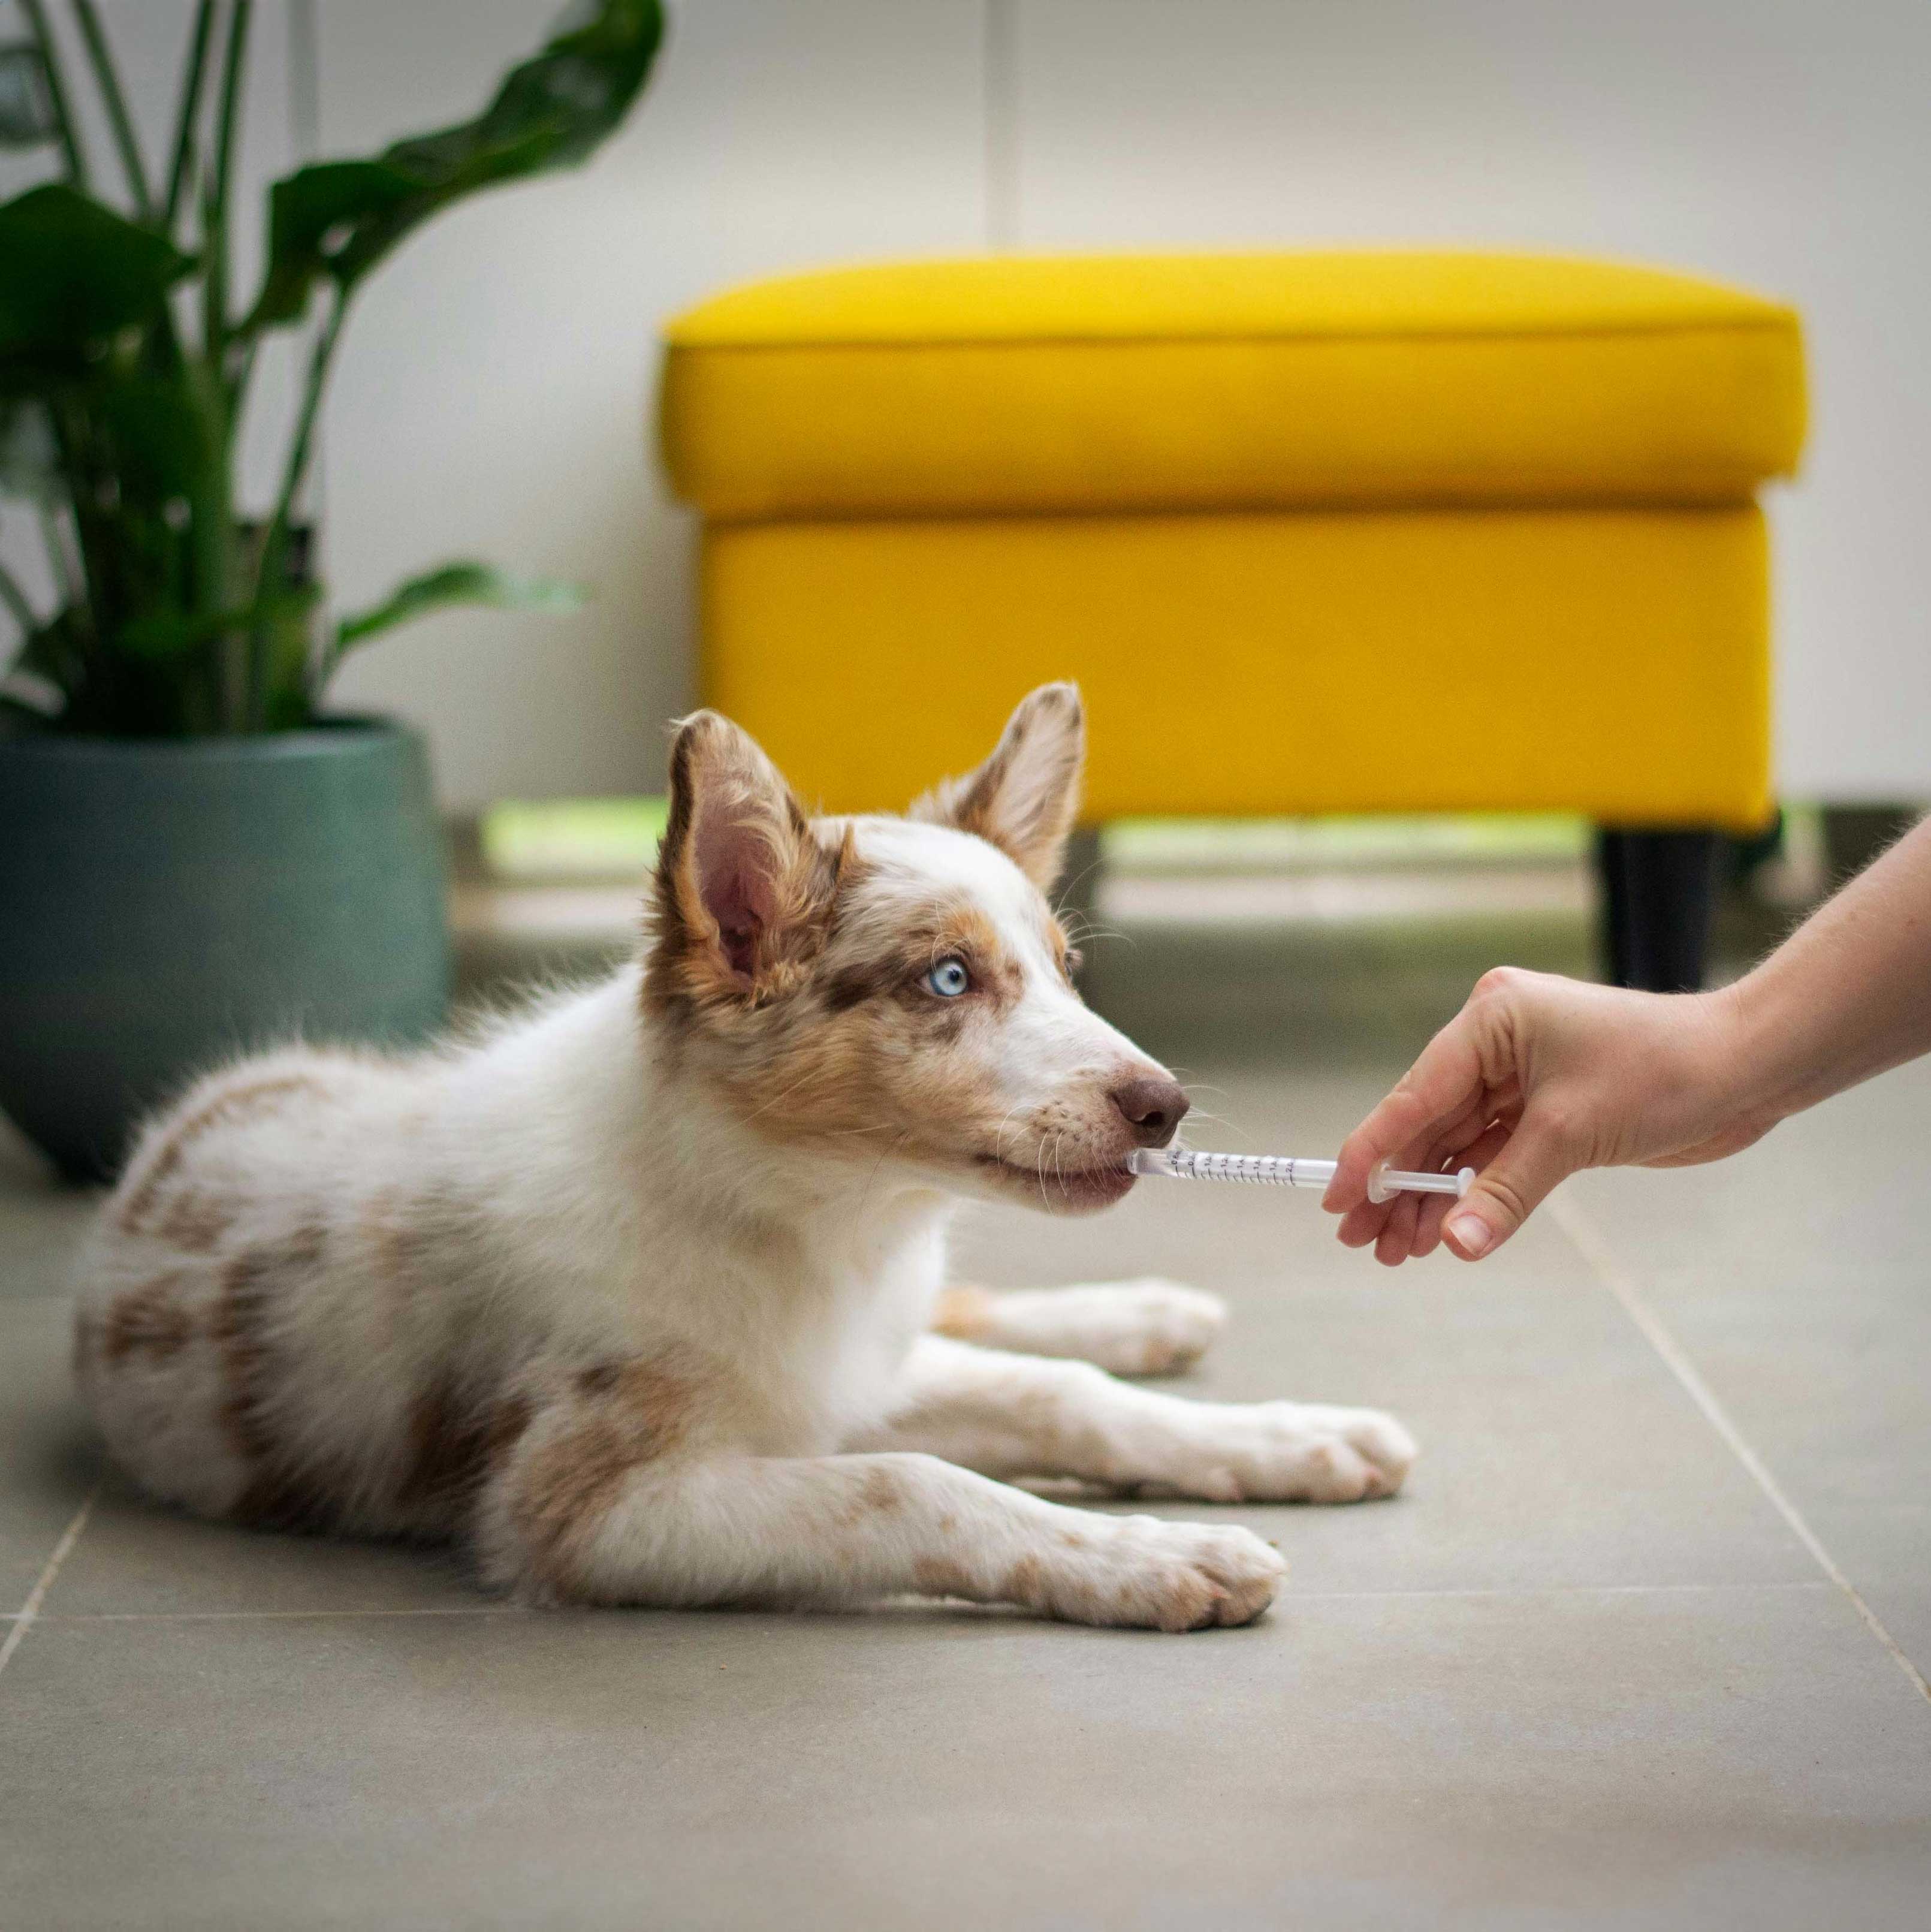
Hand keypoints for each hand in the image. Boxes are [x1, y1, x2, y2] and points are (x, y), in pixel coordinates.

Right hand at [1322, 968, 1762, 1264]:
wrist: (1747, 1069)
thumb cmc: (1665, 1072)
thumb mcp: (1572, 1133)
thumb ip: (1505, 1191)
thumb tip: (1456, 1244)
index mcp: (1492, 1018)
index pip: (1415, 1094)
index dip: (1372, 1152)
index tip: (1336, 1198)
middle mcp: (1497, 1041)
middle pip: (1427, 1123)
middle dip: (1396, 1186)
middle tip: (1360, 1242)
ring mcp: (1521, 1075)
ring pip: (1456, 1145)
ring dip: (1430, 1198)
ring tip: (1397, 1252)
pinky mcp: (1546, 1108)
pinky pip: (1491, 1154)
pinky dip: (1470, 1193)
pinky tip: (1445, 1232)